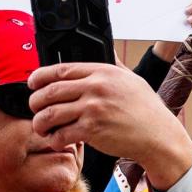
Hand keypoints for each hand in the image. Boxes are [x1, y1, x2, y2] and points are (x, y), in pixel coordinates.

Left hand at [29, 63, 191, 189]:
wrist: (159, 136)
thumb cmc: (148, 110)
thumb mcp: (133, 80)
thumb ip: (115, 65)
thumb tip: (107, 50)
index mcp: (103, 72)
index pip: (61, 70)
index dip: (40, 76)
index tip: (32, 83)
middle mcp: (96, 88)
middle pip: (50, 91)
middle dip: (35, 102)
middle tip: (36, 109)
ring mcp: (93, 109)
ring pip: (50, 114)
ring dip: (40, 123)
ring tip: (43, 128)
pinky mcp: (92, 130)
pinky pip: (61, 134)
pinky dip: (55, 140)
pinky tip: (58, 141)